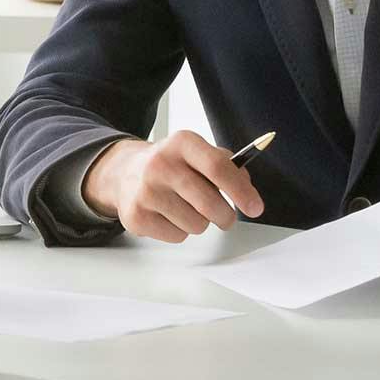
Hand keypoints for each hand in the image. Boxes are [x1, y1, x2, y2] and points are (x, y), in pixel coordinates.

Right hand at [82, 130, 264, 241]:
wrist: (124, 172)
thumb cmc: (171, 165)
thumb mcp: (197, 153)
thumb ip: (226, 167)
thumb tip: (247, 191)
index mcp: (182, 143)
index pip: (217, 167)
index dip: (241, 191)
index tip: (255, 208)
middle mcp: (161, 164)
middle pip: (209, 203)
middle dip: (225, 216)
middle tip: (224, 216)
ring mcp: (146, 191)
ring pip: (196, 225)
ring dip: (199, 222)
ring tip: (186, 208)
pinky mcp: (136, 216)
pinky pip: (177, 236)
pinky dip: (179, 231)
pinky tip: (168, 215)